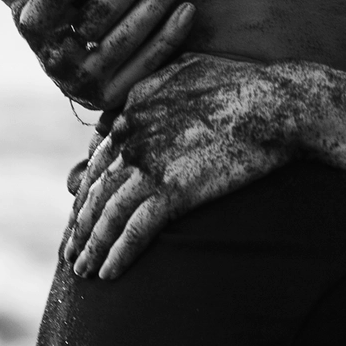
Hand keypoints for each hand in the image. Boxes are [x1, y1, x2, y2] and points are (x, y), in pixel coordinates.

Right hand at [0, 0, 195, 108]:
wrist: (79, 85)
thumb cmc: (51, 28)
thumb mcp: (18, 0)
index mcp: (29, 26)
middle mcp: (53, 59)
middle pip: (101, 8)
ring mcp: (87, 84)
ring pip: (129, 34)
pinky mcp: (119, 100)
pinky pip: (150, 63)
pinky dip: (170, 34)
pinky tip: (188, 6)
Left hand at [64, 55, 329, 279]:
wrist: (277, 103)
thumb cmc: (242, 83)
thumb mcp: (185, 71)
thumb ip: (147, 88)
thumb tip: (120, 112)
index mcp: (131, 108)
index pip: (96, 160)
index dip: (84, 191)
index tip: (80, 213)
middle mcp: (130, 136)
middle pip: (93, 191)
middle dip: (78, 226)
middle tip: (69, 253)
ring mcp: (149, 165)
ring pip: (106, 215)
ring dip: (89, 247)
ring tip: (81, 271)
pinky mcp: (173, 191)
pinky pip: (134, 230)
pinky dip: (117, 254)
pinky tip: (108, 274)